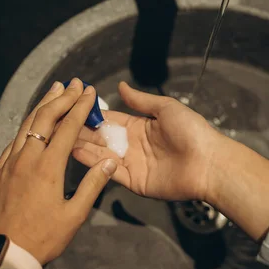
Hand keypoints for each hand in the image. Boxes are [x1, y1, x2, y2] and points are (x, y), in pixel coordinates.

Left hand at [0, 78, 117, 264]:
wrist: (4, 253)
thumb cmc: (43, 237)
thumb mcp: (74, 216)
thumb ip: (92, 185)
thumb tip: (111, 161)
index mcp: (48, 167)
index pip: (67, 127)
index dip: (80, 106)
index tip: (90, 91)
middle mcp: (27, 158)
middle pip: (45, 117)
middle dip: (62, 97)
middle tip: (74, 82)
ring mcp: (9, 162)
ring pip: (27, 125)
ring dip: (42, 105)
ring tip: (55, 90)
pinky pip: (15, 141)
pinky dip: (27, 125)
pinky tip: (33, 123)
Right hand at [73, 81, 226, 201]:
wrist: (209, 163)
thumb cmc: (192, 131)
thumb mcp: (165, 108)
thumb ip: (140, 101)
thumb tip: (120, 86)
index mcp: (140, 127)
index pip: (110, 120)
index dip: (93, 116)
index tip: (73, 109)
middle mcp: (133, 146)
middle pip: (102, 139)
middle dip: (82, 133)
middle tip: (59, 126)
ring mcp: (133, 165)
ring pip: (101, 155)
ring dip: (82, 147)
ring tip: (60, 139)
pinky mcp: (134, 181)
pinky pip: (109, 172)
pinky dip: (93, 164)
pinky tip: (76, 153)